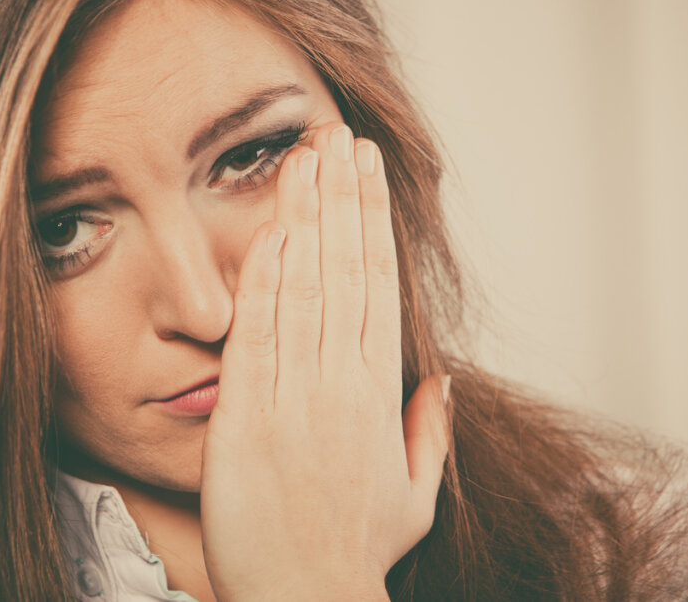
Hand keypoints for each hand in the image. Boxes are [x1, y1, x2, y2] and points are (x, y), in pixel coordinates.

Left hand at [200, 122, 452, 600]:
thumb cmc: (356, 554)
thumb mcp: (414, 496)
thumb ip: (428, 430)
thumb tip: (440, 376)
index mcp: (380, 396)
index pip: (378, 286)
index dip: (372, 221)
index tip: (366, 169)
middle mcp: (341, 385)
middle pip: (344, 272)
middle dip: (341, 198)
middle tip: (338, 134)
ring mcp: (294, 399)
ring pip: (305, 289)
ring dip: (305, 219)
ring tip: (307, 159)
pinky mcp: (247, 419)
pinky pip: (259, 337)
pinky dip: (265, 281)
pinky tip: (270, 232)